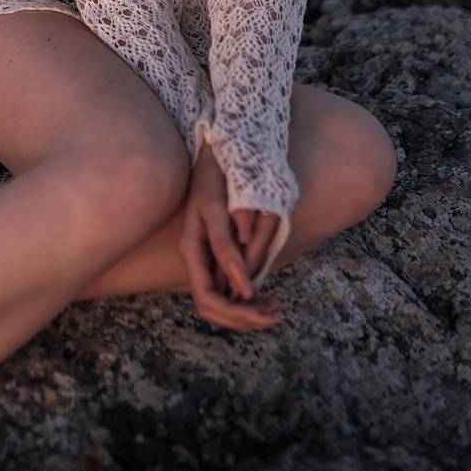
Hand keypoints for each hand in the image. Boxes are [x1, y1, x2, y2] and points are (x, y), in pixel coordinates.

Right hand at [179, 143, 284, 330]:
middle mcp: (199, 259)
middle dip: (244, 317)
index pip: (208, 299)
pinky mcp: (222, 253)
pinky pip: (233, 286)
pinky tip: (271, 294)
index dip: (234, 312)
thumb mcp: (215, 209)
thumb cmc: (213, 176)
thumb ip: (225, 248)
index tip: (263, 311)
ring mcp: (209, 258)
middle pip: (216, 306)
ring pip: (225, 300)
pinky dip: (252, 295)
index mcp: (193, 251)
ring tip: (278, 307)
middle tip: (276, 313)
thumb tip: (243, 288)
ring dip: (250, 310)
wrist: (216, 153)